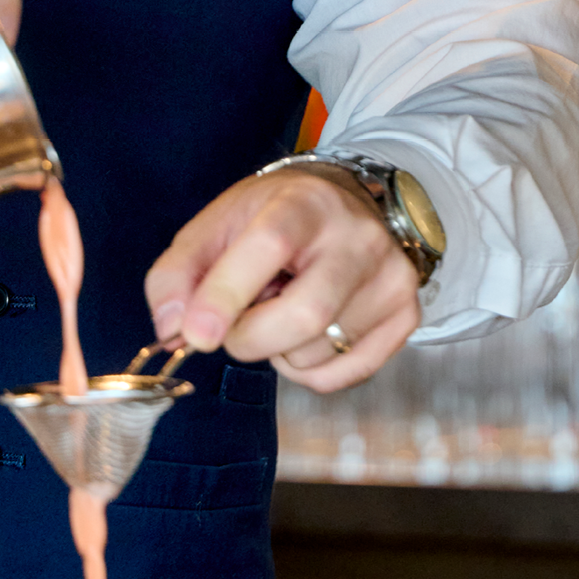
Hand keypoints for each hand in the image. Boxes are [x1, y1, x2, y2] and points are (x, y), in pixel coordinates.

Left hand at [144, 169, 420, 393]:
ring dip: (279, 351)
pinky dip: (308, 370)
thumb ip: (177, 275)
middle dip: (250, 339)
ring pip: (317, 353)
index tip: (195, 334)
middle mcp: (358, 238)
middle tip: (234, 328)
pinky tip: (307, 332)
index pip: (269, 247)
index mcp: (304, 203)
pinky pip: (343, 375)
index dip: (226, 295)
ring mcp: (391, 278)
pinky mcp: (405, 315)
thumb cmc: (273, 219)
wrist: (349, 204)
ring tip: (284, 309)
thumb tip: (173, 330)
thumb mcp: (216, 226)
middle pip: (304, 315)